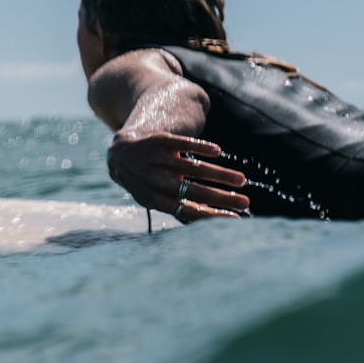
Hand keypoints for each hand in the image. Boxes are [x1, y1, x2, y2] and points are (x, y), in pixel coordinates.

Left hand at [107, 130, 249, 221]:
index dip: (210, 215)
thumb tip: (210, 221)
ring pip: (191, 167)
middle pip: (192, 190)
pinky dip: (200, 147)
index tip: (235, 218)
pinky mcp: (158, 140)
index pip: (186, 210)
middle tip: (245, 201)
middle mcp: (154, 180)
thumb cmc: (144, 181)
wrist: (119, 152)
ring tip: (241, 179)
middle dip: (220, 197)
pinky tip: (217, 151)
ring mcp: (155, 159)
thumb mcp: (153, 197)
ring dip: (218, 174)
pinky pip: (181, 143)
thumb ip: (177, 207)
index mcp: (154, 199)